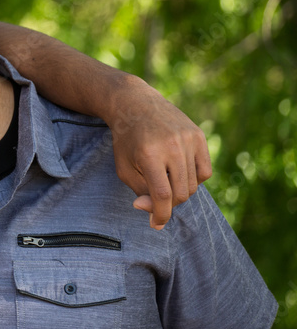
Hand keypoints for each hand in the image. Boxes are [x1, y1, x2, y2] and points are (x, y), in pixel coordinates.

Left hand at [108, 77, 211, 228]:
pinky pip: (205, 171)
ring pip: (194, 184)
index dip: (160, 215)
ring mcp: (188, 139)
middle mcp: (171, 146)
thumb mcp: (123, 167)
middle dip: (169, 203)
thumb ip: (139, 191)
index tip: (156, 224)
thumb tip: (154, 212)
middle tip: (156, 199)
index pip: (162, 195)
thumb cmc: (126, 140)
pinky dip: (195, 179)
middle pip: (181, 193)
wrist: (135, 103)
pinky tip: (179, 172)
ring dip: (180, 191)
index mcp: (149, 154)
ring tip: (164, 180)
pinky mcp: (199, 136)